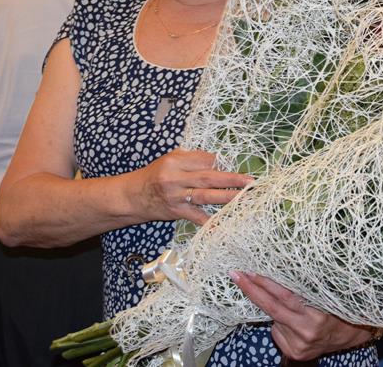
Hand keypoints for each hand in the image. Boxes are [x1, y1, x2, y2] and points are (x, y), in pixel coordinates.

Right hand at [133, 148, 253, 224]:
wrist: (132, 196)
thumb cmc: (154, 175)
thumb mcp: (170, 160)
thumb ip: (191, 158)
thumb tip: (218, 160)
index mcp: (175, 161)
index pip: (205, 159)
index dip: (222, 163)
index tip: (236, 165)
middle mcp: (175, 178)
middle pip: (209, 177)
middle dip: (232, 179)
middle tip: (251, 181)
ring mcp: (176, 196)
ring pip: (206, 196)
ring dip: (227, 197)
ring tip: (244, 196)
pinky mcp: (176, 212)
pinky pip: (197, 217)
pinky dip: (210, 221)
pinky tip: (225, 223)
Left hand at [230, 272, 373, 360]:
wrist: (349, 335)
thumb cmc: (336, 308)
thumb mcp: (324, 295)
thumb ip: (303, 290)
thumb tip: (276, 276)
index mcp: (316, 313)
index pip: (284, 296)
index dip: (265, 283)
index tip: (249, 271)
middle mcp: (306, 330)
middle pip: (272, 308)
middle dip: (252, 290)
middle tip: (237, 275)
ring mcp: (299, 344)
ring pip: (275, 321)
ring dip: (274, 310)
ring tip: (293, 308)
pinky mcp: (294, 353)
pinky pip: (278, 333)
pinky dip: (281, 324)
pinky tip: (294, 324)